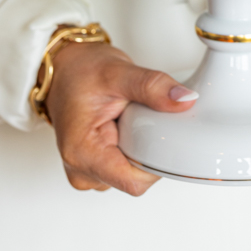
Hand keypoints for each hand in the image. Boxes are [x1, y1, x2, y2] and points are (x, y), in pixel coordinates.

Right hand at [45, 40, 197, 194]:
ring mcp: (88, 171)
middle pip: (135, 179)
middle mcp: (81, 169)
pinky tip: (128, 126)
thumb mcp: (118, 72)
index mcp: (81, 153)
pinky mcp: (96, 167)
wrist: (65, 69)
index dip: (157, 163)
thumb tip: (185, 100)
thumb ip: (153, 86)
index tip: (166, 136)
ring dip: (141, 148)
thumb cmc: (80, 71)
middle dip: (149, 151)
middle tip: (146, 118)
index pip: (133, 181)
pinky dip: (135, 147)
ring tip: (131, 118)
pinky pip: (127, 167)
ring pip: (133, 174)